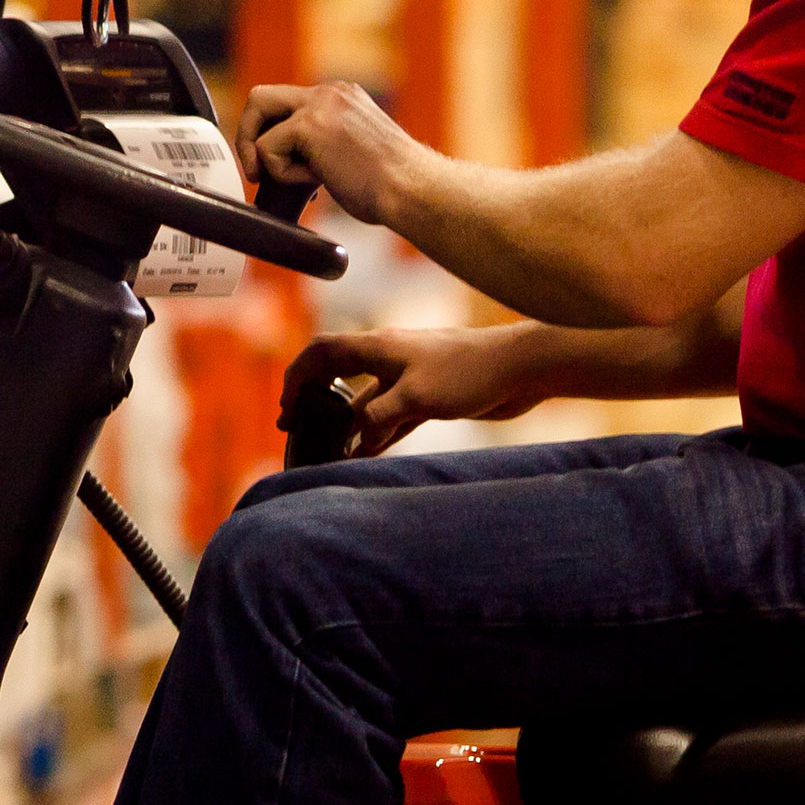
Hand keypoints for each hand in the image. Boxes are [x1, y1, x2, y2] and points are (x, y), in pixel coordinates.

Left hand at [238, 79, 420, 227]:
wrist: (411, 190)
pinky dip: (282, 173)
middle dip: (249, 135)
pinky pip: (267, 148)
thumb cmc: (388, 186)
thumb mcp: (352, 150)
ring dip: (265, 155)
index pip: (285, 102)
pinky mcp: (310, 125)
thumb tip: (290, 159)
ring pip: (257, 113)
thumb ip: (322, 143)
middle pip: (261, 97)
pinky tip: (316, 182)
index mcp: (340, 97)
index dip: (270, 132)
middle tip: (257, 172)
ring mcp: (319, 105)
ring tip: (297, 180)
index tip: (274, 165)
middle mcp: (329, 93)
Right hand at [278, 325, 540, 459]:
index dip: (297, 375)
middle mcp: (388, 360)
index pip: (323, 352)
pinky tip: (363, 457)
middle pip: (339, 378)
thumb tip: (352, 439)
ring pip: (364, 403)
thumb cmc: (468, 370)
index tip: (286, 408)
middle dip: (315, 404)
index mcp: (379, 347)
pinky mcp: (427, 398)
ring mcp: (408, 379)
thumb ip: (378, 417)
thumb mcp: (416, 397)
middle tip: (298, 433)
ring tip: (327, 455)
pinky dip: (373, 436)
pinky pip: (389, 418)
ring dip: (345, 427)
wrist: (519, 368)